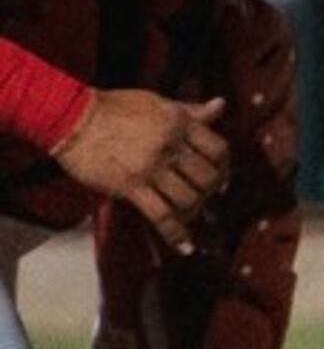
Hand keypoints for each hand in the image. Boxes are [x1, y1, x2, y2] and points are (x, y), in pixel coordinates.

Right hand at [51, 89, 229, 253]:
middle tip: (204, 197)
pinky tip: (185, 246)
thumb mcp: (159, 103)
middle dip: (210, 191)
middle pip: (208, 177)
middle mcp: (170, 146)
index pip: (219, 150)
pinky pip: (161, 215)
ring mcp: (151, 167)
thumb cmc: (115, 108)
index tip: (221, 178)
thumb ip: (191, 111)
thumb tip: (221, 105)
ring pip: (188, 198)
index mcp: (180, 123)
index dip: (224, 167)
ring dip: (193, 210)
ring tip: (188, 213)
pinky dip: (176, 233)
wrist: (73, 118)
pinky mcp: (130, 186)